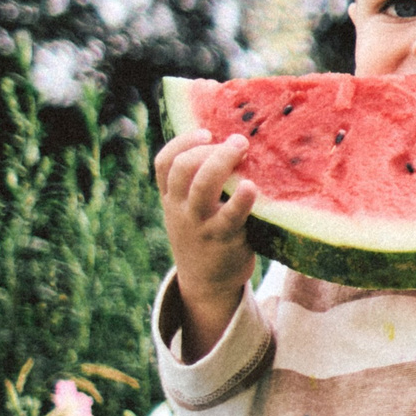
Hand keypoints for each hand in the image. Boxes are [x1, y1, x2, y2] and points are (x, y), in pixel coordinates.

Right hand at [155, 128, 259, 357]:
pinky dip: (241, 199)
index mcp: (171, 198)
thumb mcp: (190, 210)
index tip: (206, 133)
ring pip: (203, 185)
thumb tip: (231, 142)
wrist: (206, 282)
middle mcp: (181, 208)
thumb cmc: (205, 234)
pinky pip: (230, 215)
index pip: (163, 163)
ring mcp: (200, 223)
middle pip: (183, 168)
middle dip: (208, 148)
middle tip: (238, 140)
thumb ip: (199, 183)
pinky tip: (252, 186)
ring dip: (222, 162)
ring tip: (243, 148)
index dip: (181, 143)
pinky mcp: (223, 238)